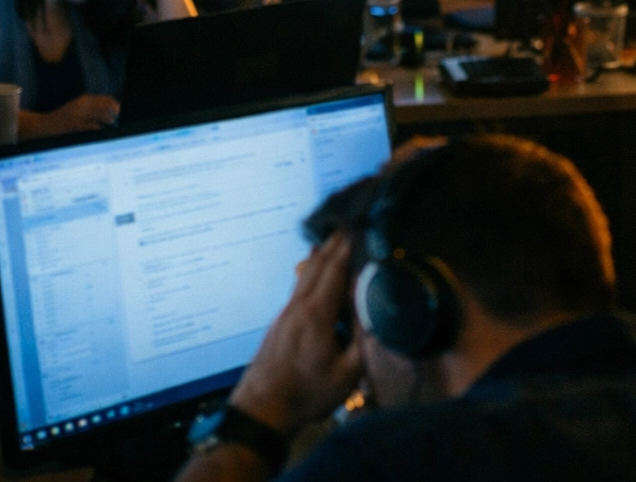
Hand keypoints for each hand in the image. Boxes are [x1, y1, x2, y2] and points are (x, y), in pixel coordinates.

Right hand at [28, 94, 119, 137]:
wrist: (43, 125)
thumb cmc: (63, 118)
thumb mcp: (77, 108)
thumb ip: (92, 107)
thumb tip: (112, 109)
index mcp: (84, 99)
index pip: (107, 99)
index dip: (116, 106)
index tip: (120, 112)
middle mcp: (82, 105)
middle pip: (107, 107)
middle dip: (115, 114)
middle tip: (118, 121)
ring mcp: (78, 115)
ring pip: (102, 116)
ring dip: (109, 122)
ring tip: (111, 126)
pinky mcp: (74, 126)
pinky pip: (92, 126)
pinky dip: (99, 128)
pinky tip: (101, 131)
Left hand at [229, 234, 365, 438]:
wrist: (262, 411)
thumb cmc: (305, 395)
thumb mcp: (347, 373)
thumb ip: (363, 338)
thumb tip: (373, 310)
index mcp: (316, 315)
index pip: (335, 269)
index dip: (349, 246)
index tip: (361, 226)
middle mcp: (298, 307)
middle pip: (317, 264)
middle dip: (335, 242)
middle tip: (350, 224)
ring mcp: (285, 314)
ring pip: (305, 274)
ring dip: (322, 255)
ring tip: (335, 240)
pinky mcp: (281, 324)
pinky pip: (300, 287)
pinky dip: (312, 272)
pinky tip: (316, 274)